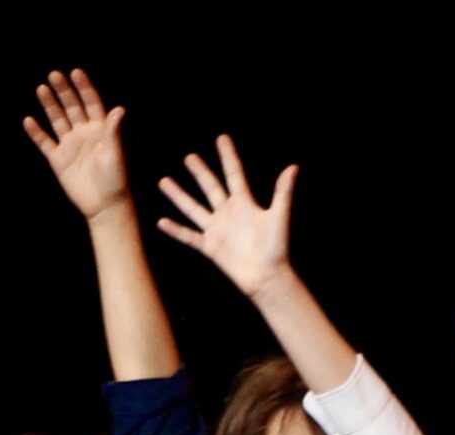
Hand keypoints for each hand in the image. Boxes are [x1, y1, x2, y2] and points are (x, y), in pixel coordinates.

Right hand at [24, 67, 132, 220]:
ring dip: (49, 105)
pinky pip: (45, 143)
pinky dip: (36, 133)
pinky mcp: (58, 159)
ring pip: (57, 120)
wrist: (104, 206)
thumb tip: (119, 110)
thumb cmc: (115, 181)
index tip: (76, 73)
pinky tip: (28, 121)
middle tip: (54, 75)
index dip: (84, 88)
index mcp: (100, 131)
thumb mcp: (115, 155)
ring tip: (41, 89)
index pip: (91, 104)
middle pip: (72, 107)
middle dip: (64, 91)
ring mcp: (70, 145)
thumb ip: (113, 132)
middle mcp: (84, 134)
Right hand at [156, 136, 295, 296]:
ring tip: (164, 181)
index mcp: (244, 203)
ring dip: (179, 195)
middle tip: (189, 157)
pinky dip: (175, 230)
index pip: (234, 174)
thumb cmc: (276, 248)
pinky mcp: (210, 247)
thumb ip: (283, 192)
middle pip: (210, 187)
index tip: (221, 138)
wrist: (268, 276)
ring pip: (193, 208)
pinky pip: (189, 236)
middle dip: (200, 172)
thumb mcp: (279, 216)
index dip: (228, 156)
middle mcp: (228, 214)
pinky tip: (161, 222)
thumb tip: (293, 168)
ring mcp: (217, 230)